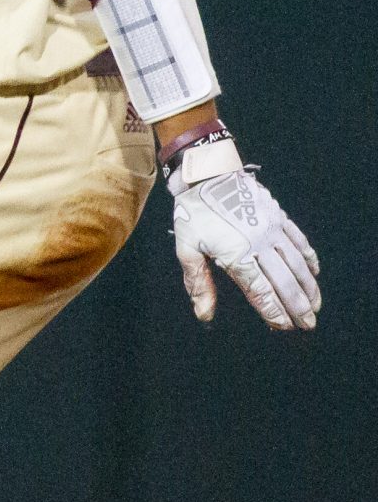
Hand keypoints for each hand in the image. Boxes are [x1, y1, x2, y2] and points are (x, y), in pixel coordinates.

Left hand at [171, 160, 320, 329]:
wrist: (207, 174)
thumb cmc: (193, 213)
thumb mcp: (186, 249)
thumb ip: (198, 283)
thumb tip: (204, 314)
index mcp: (237, 254)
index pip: (260, 290)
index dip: (273, 311)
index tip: (284, 326)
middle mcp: (260, 243)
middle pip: (285, 281)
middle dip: (298, 306)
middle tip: (308, 324)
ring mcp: (273, 229)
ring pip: (298, 263)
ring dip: (309, 286)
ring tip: (316, 305)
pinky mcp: (279, 216)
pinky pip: (299, 240)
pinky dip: (309, 258)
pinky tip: (314, 272)